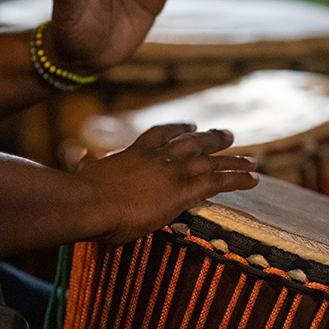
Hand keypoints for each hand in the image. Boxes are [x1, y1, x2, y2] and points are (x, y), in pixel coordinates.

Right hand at [76, 124, 258, 244]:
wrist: (89, 202)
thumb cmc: (81, 194)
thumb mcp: (84, 173)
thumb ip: (85, 163)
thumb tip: (75, 153)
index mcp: (133, 153)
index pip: (160, 135)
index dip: (177, 129)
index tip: (189, 126)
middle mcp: (157, 157)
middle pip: (191, 143)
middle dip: (212, 138)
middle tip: (228, 135)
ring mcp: (171, 172)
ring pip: (210, 161)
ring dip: (232, 159)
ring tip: (251, 160)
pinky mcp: (182, 191)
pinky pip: (218, 182)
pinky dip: (237, 178)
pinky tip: (254, 178)